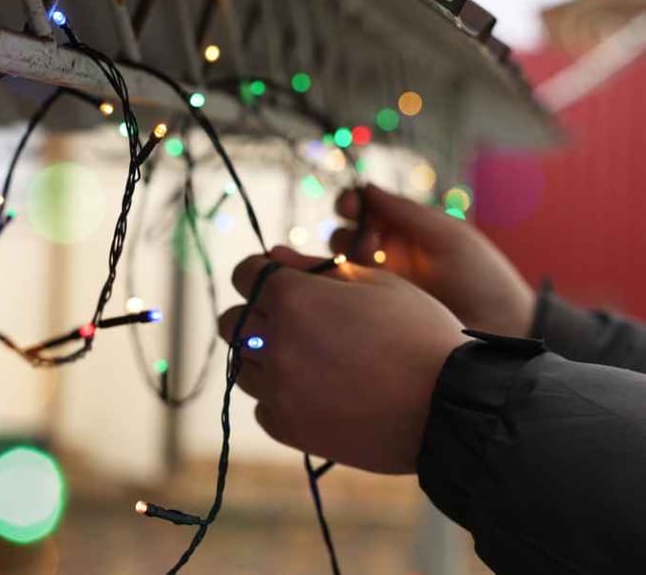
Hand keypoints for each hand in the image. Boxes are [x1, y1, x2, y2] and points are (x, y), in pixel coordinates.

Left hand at [218, 247, 468, 473]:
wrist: (451, 406)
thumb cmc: (419, 332)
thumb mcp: (375, 281)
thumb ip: (314, 266)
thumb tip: (272, 254)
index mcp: (294, 298)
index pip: (245, 274)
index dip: (259, 272)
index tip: (276, 280)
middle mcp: (277, 342)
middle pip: (232, 322)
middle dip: (253, 314)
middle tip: (289, 320)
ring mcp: (279, 390)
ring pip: (243, 367)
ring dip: (265, 357)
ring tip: (307, 359)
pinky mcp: (289, 428)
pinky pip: (262, 408)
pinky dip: (280, 399)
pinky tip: (314, 392)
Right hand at [332, 184, 535, 337]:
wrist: (503, 328)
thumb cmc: (482, 276)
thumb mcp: (448, 235)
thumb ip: (406, 211)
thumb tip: (365, 186)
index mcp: (404, 229)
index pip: (364, 208)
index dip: (350, 203)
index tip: (349, 206)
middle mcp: (387, 254)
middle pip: (344, 235)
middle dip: (345, 234)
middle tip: (366, 243)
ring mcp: (380, 285)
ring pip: (341, 265)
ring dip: (344, 259)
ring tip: (369, 265)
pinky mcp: (376, 312)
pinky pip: (348, 295)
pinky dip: (343, 287)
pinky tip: (356, 287)